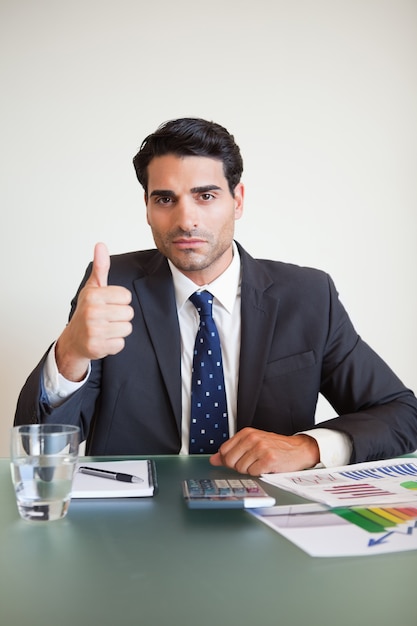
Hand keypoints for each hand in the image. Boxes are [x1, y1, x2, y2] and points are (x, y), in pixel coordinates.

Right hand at [55, 242, 133, 380]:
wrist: (74, 339)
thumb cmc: (87, 310)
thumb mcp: (93, 287)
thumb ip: (100, 267)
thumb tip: (100, 245)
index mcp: (93, 295)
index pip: (126, 296)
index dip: (120, 301)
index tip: (108, 303)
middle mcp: (92, 312)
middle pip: (129, 313)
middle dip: (120, 316)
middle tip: (107, 317)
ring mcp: (93, 330)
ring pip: (127, 328)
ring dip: (118, 330)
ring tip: (105, 327)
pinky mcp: (97, 347)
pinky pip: (121, 344)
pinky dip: (114, 344)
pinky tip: (104, 339)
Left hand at [209, 427, 319, 474]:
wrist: (298, 449)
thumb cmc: (275, 447)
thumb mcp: (252, 444)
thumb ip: (232, 451)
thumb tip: (213, 459)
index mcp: (246, 433)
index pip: (224, 451)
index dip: (230, 460)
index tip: (240, 459)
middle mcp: (252, 438)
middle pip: (230, 461)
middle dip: (240, 466)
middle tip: (253, 462)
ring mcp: (260, 448)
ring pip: (241, 469)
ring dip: (251, 470)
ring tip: (261, 463)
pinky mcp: (269, 459)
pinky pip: (253, 473)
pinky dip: (259, 473)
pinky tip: (267, 467)